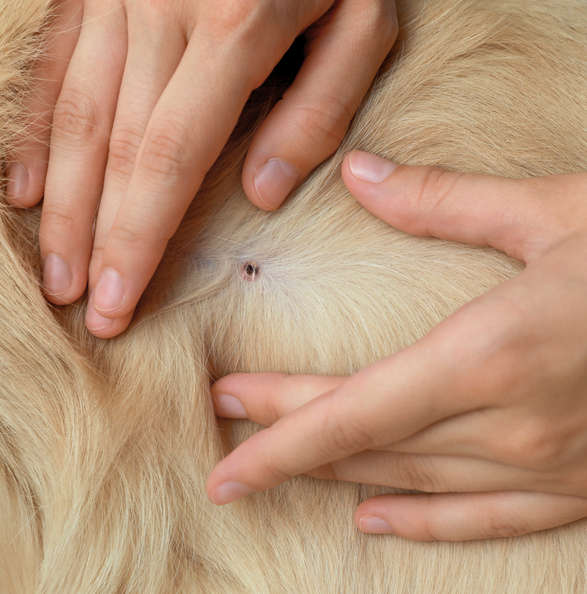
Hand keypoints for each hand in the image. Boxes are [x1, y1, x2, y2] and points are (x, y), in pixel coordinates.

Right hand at [6, 1, 396, 337]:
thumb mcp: (362, 23)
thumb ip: (317, 109)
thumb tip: (261, 193)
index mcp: (232, 28)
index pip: (169, 160)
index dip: (138, 238)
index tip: (119, 299)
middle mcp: (160, 11)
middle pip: (114, 150)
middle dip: (94, 237)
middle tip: (82, 305)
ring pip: (77, 117)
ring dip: (62, 202)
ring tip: (56, 270)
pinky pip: (59, 66)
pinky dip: (39, 133)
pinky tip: (26, 190)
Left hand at [206, 151, 586, 541]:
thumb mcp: (553, 213)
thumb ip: (445, 202)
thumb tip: (360, 174)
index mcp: (491, 353)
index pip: (353, 409)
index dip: (279, 433)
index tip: (224, 447)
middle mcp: (509, 423)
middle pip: (367, 442)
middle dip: (287, 443)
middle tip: (224, 438)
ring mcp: (544, 465)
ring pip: (410, 480)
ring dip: (336, 474)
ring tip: (277, 467)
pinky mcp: (575, 486)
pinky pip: (482, 518)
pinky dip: (423, 522)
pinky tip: (375, 518)